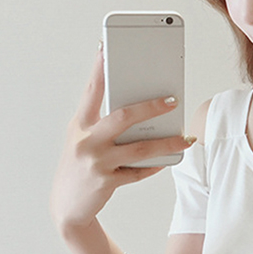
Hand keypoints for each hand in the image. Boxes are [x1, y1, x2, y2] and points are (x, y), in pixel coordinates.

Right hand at [50, 48, 193, 231]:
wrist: (67, 206)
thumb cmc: (81, 166)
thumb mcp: (85, 140)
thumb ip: (105, 125)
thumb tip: (141, 110)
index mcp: (80, 124)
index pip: (92, 90)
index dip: (99, 67)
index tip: (107, 47)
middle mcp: (86, 140)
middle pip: (123, 116)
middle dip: (150, 107)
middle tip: (172, 100)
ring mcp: (96, 161)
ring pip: (139, 147)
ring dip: (166, 142)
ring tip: (184, 138)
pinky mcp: (106, 181)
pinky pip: (138, 171)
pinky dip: (154, 165)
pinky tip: (168, 160)